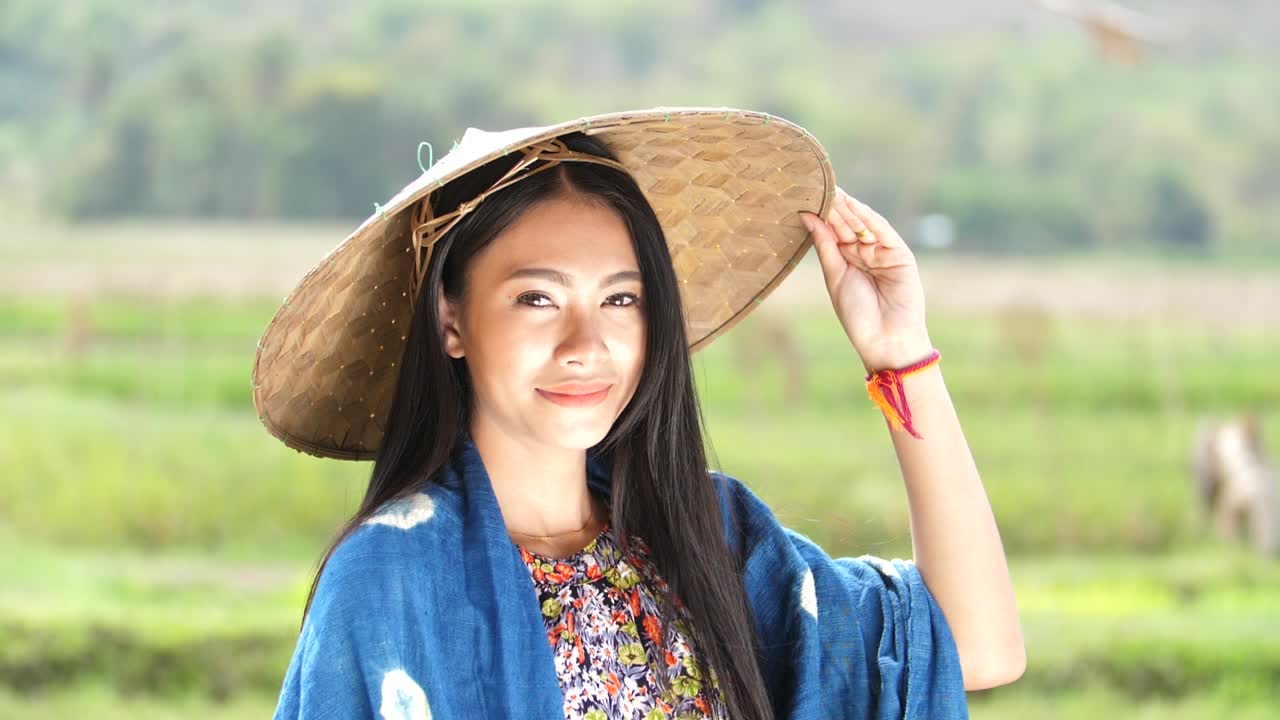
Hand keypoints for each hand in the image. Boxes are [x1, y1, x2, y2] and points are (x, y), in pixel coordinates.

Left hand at [799, 187, 932, 371]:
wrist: (885, 338)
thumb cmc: (857, 314)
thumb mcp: (834, 276)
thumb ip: (824, 244)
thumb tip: (807, 216)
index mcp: (848, 261)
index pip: (833, 233)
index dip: (821, 217)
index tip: (804, 198)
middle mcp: (866, 254)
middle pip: (847, 226)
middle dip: (833, 209)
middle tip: (815, 188)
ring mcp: (884, 253)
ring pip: (863, 225)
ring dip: (848, 209)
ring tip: (831, 192)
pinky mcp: (900, 254)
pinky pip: (882, 231)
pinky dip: (867, 217)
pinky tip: (853, 205)